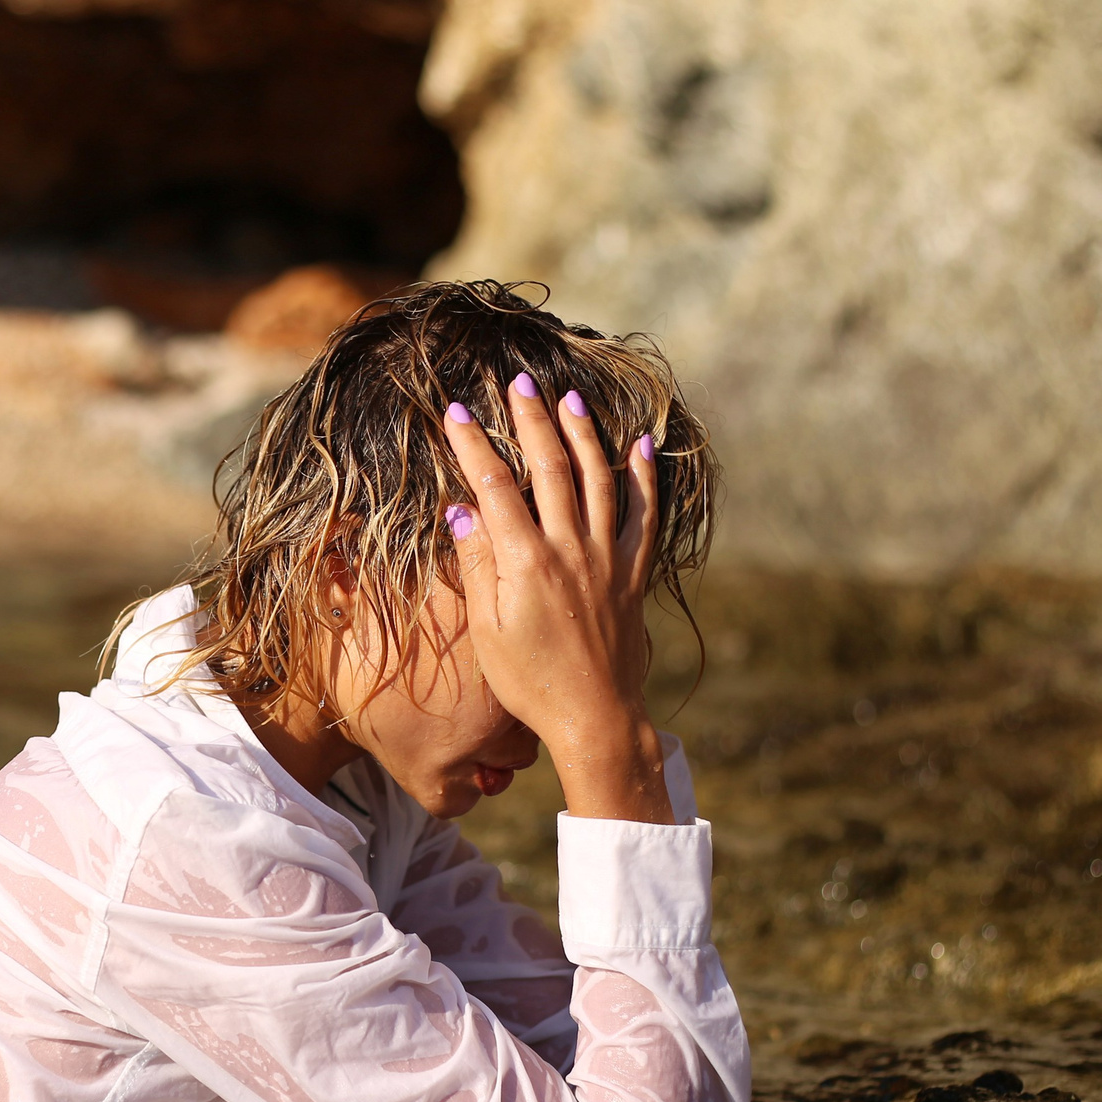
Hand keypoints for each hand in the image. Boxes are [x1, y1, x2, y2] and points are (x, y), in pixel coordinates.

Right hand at [442, 374, 673, 822]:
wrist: (595, 719)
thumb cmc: (531, 683)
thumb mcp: (488, 631)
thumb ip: (477, 566)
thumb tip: (461, 510)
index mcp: (528, 562)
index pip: (495, 486)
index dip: (474, 445)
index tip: (457, 411)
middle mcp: (572, 549)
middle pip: (551, 468)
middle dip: (532, 420)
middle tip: (519, 382)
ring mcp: (608, 558)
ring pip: (600, 479)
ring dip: (584, 434)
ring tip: (570, 399)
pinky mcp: (632, 574)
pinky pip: (644, 514)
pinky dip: (644, 476)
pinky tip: (641, 446)